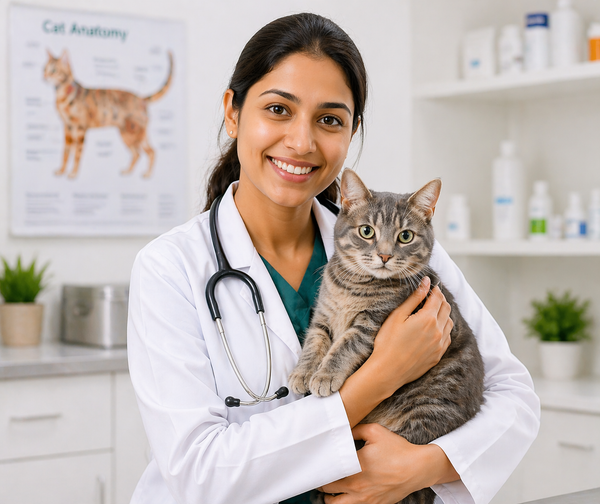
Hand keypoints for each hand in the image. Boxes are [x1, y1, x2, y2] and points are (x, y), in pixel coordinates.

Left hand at [319, 423, 458, 503]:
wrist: (418, 468)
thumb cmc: (397, 449)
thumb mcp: (374, 431)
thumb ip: (354, 429)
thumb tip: (340, 430)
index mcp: (355, 467)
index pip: (326, 472)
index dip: (318, 469)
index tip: (315, 463)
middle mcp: (356, 486)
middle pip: (326, 490)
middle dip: (320, 483)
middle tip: (319, 474)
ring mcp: (364, 499)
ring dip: (329, 498)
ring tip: (329, 489)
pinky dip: (344, 503)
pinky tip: (344, 495)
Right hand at [338, 277, 452, 426]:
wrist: (388, 371)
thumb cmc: (388, 342)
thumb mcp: (398, 316)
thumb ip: (414, 298)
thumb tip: (426, 282)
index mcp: (428, 319)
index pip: (438, 298)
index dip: (435, 289)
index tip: (431, 285)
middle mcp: (438, 331)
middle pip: (446, 308)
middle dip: (440, 299)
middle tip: (431, 296)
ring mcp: (440, 345)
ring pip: (449, 323)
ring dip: (444, 314)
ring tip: (432, 311)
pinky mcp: (438, 355)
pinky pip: (447, 337)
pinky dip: (444, 328)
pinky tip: (434, 328)